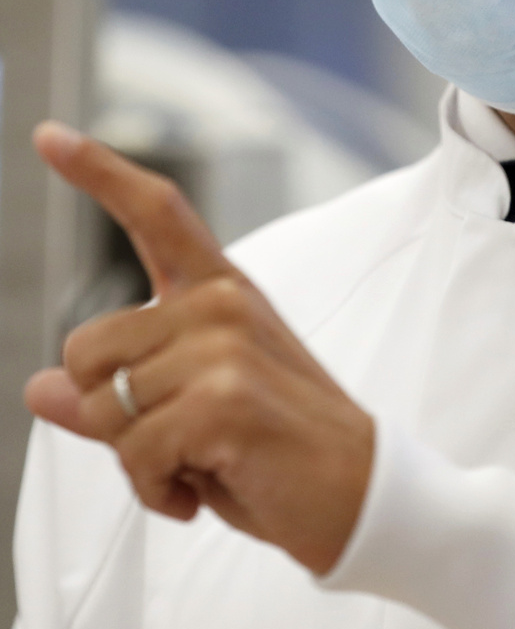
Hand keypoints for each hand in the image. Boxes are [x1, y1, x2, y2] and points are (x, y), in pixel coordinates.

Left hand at [24, 122, 373, 574]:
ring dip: (140, 458)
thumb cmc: (278, 450)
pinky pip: (134, 454)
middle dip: (110, 411)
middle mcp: (221, 304)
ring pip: (103, 407)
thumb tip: (40, 388)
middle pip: (87, 347)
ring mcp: (225, 345)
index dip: (98, 171)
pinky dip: (157, 490)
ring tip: (203, 461)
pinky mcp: (225, 398)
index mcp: (219, 291)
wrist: (360, 493)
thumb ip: (118, 393)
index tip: (49, 135)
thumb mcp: (192, 413)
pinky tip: (203, 488)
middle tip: (181, 437)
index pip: (155, 213)